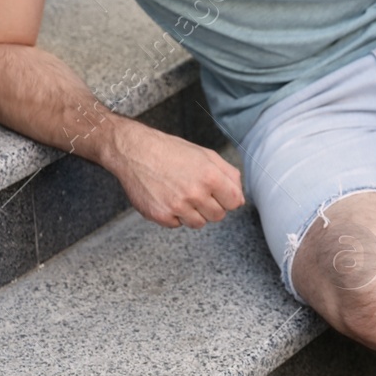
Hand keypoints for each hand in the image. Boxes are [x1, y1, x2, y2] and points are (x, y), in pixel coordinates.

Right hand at [104, 121, 244, 228]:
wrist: (135, 151)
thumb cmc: (171, 151)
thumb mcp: (206, 155)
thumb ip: (229, 176)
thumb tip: (240, 199)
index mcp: (210, 176)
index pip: (234, 203)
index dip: (228, 198)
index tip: (218, 193)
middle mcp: (194, 193)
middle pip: (218, 216)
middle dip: (211, 206)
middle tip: (196, 191)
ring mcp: (176, 206)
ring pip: (198, 223)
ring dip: (193, 212)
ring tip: (181, 194)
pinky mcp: (160, 215)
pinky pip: (176, 225)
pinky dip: (174, 215)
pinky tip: (167, 197)